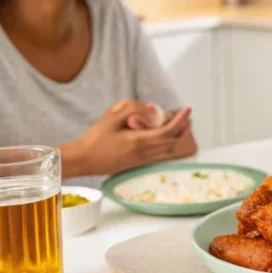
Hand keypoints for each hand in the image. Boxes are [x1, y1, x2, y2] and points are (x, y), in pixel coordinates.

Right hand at [62, 100, 193, 176]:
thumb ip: (132, 109)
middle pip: (171, 141)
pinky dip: (166, 145)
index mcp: (139, 141)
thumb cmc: (95, 138)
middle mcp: (144, 153)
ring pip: (167, 150)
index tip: (188, 110)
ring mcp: (141, 160)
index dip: (181, 120)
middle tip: (186, 117)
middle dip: (182, 129)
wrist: (83, 159)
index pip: (168, 131)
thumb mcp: (111, 117)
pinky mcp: (137, 164)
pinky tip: (163, 137)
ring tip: (179, 126)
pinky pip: (159, 155)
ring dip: (175, 138)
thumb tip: (150, 108)